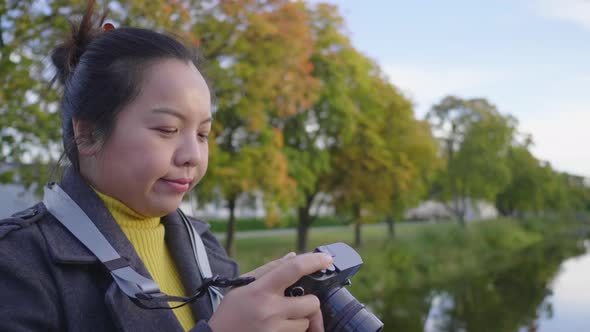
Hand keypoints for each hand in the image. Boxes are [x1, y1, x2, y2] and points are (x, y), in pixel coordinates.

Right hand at [208, 253, 332, 331]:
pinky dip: (293, 330)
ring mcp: (274, 330)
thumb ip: (269, 270)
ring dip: (299, 319)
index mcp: (260, 289)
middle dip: (309, 301)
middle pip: (311, 302)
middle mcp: (269, 310)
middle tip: (297, 301)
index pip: (292, 269)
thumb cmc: (231, 311)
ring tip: (280, 318)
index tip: (327, 259)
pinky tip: (278, 327)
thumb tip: (294, 257)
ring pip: (306, 322)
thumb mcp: (244, 285)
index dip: (313, 262)